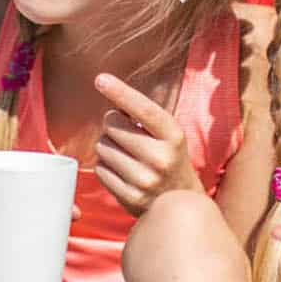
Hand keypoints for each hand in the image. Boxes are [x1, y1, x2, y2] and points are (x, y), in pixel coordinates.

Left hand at [91, 73, 199, 216]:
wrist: (180, 202)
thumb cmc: (169, 158)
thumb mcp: (168, 134)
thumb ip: (144, 116)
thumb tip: (110, 95)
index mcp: (173, 136)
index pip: (143, 109)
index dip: (120, 92)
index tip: (100, 79)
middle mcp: (161, 158)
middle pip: (112, 125)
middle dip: (112, 124)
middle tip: (125, 133)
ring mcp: (145, 180)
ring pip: (102, 147)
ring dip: (108, 146)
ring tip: (126, 155)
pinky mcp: (129, 197)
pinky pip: (100, 169)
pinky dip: (106, 166)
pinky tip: (122, 172)